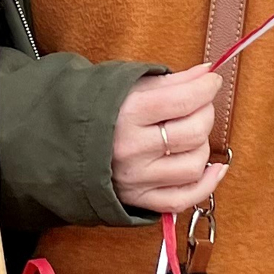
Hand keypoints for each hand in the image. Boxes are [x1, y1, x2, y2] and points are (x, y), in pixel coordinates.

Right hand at [110, 66, 226, 215]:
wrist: (60, 141)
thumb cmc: (95, 109)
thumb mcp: (128, 85)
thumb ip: (171, 80)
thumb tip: (207, 74)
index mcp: (126, 113)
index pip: (183, 100)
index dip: (206, 88)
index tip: (211, 82)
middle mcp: (131, 148)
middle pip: (193, 133)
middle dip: (206, 114)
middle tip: (200, 106)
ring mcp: (136, 178)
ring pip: (193, 165)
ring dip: (202, 146)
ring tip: (191, 134)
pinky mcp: (138, 199)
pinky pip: (183, 199)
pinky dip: (206, 184)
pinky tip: (213, 169)